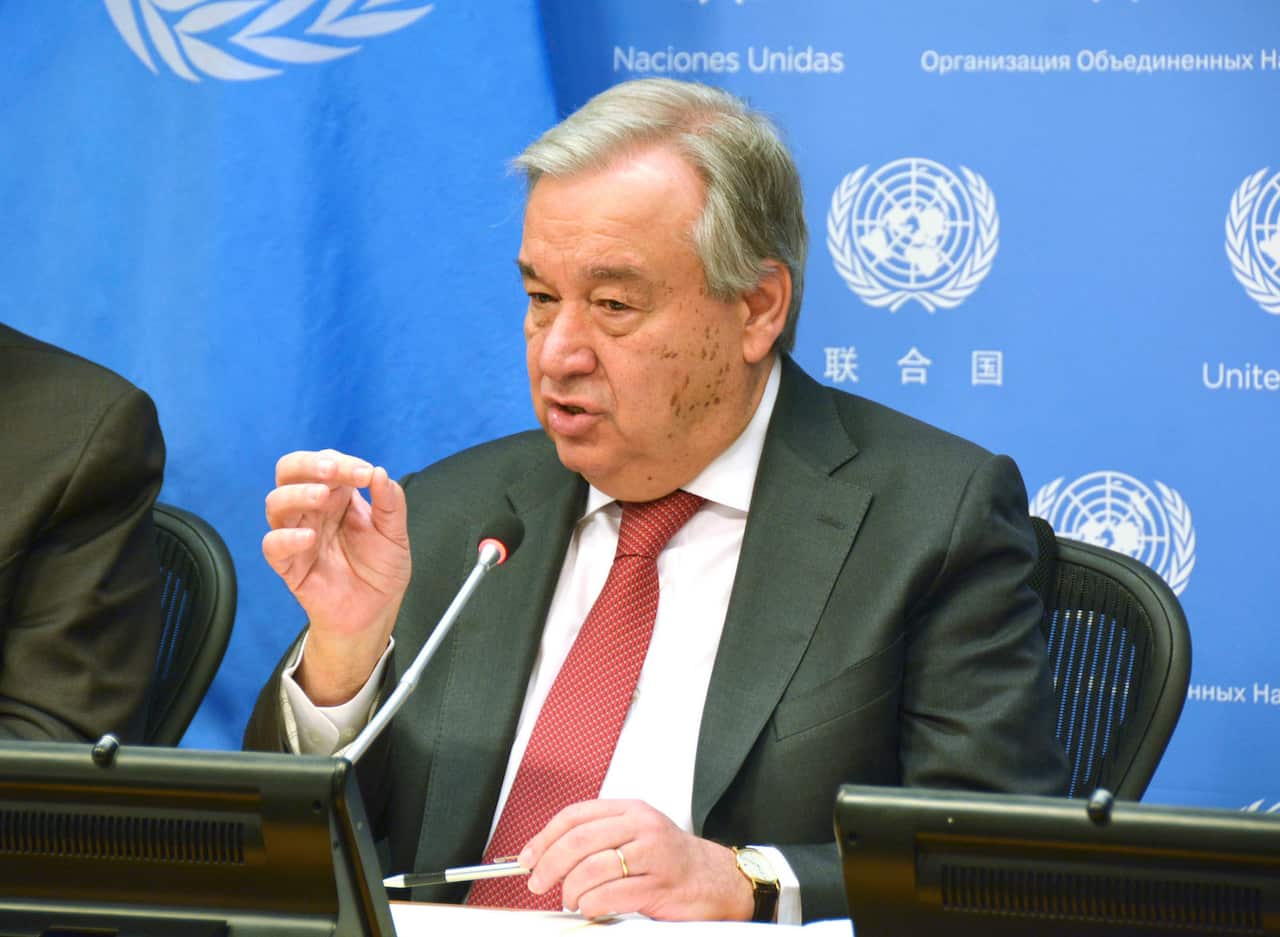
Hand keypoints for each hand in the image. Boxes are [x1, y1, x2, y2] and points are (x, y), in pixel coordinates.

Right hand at [263, 449, 410, 704]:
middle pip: (289, 472)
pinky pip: (273, 545)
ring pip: (276, 503)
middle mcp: (313, 510)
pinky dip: (286, 537)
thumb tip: (379, 472)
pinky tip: (308, 538)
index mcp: (338, 496)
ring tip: (322, 498)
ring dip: (297, 495)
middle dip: (307, 465)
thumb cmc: (380, 571)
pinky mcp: (289, 564)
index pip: (327, 463)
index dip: (343, 463)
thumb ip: (390, 502)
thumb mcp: (395, 533)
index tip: (365, 474)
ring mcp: (297, 534)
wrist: (375, 612)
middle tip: (331, 471)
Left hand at [518, 799, 753, 921]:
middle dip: (549, 864)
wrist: (718, 879)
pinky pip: (610, 895)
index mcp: (631, 810)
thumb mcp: (637, 834)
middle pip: (578, 840)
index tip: (528, 858)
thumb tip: (549, 854)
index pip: (576, 816)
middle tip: (537, 882)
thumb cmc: (672, 860)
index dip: (544, 837)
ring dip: (571, 890)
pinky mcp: (658, 886)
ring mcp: (651, 856)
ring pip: (591, 869)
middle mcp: (641, 827)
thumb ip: (600, 837)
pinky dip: (591, 905)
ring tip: (572, 900)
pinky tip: (591, 908)